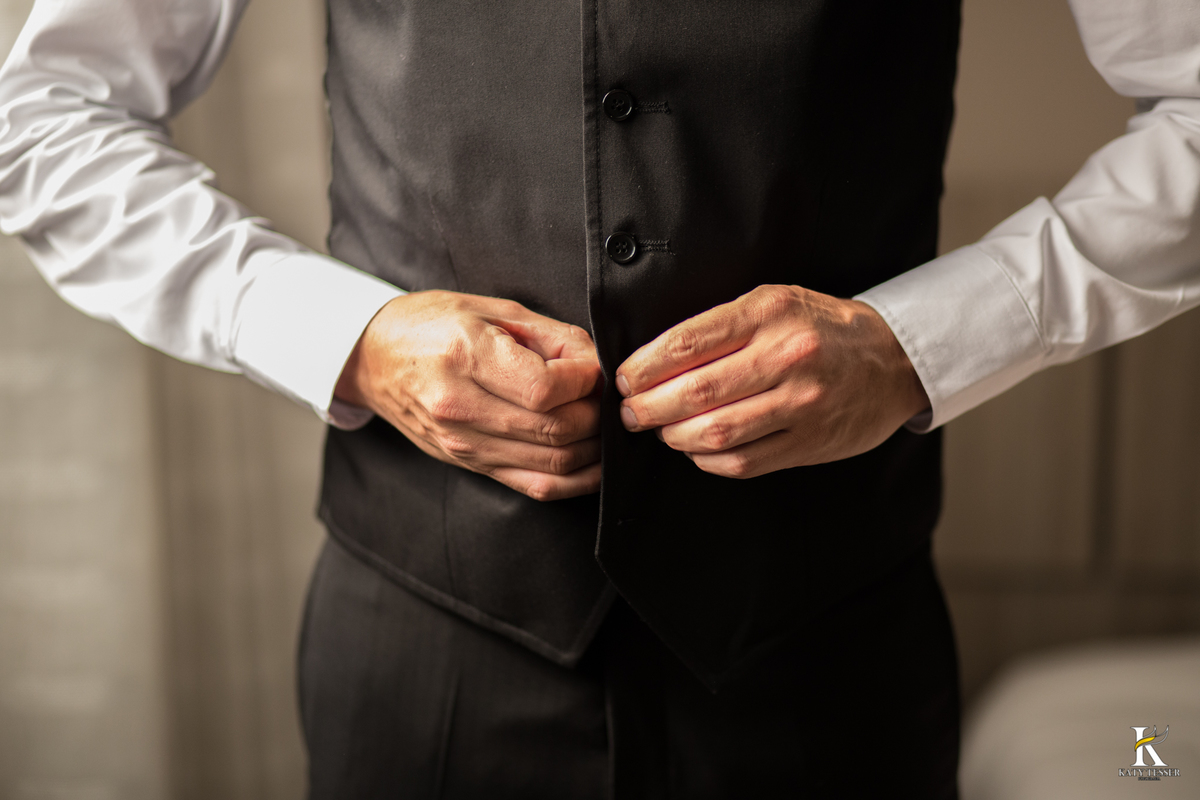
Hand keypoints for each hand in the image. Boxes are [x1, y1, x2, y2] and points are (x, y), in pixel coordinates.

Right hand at [335, 291, 602, 500]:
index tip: (593, 368)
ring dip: (592, 446)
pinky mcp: (470, 465)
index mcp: (465, 357)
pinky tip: (592, 460)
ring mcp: (463, 444)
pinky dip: (576, 479)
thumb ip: (551, 336)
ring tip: (600, 421)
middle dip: (595, 414)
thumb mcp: (491, 309)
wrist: (373, 358)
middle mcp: (460, 408)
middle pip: (554, 430)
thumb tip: (596, 364)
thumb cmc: (431, 324)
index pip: (545, 389)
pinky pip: (536, 486)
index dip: (585, 381)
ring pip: (552, 463)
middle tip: (603, 395)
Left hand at [614, 284, 928, 478]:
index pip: (687, 343)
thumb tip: (654, 359)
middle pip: (695, 393)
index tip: (625, 377)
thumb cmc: (821, 328)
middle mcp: (787, 357)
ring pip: (715, 433)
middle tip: (631, 411)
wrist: (892, 361)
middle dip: (648, 407)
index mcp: (770, 313)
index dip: (643, 367)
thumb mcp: (774, 302)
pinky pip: (742, 461)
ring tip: (661, 429)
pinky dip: (706, 459)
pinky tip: (696, 448)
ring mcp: (801, 405)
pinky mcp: (808, 443)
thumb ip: (721, 326)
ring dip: (673, 436)